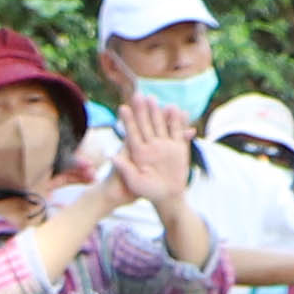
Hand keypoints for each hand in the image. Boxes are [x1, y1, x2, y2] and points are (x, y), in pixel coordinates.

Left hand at [114, 97, 199, 214]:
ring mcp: (165, 146)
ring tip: (160, 101)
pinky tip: (181, 112)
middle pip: (146, 124)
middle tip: (140, 95)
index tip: (122, 107)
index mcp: (138, 151)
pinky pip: (179, 133)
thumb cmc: (144, 191)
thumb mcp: (133, 180)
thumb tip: (112, 156)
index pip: (132, 132)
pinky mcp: (178, 149)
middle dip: (143, 110)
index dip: (127, 120)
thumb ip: (125, 168)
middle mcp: (150, 145)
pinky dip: (180, 123)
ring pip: (162, 125)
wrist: (165, 197)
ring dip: (161, 113)